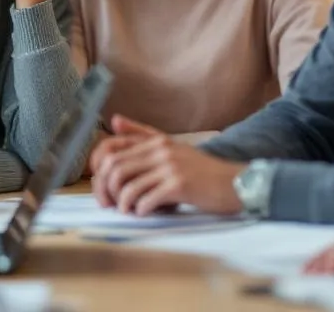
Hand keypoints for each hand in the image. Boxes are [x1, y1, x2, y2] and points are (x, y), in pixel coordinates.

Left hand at [92, 116, 243, 215]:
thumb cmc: (202, 171)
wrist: (236, 183)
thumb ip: (143, 135)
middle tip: (109, 204)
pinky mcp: (179, 185)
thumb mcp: (173, 147)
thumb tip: (114, 120)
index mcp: (155, 141)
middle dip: (105, 189)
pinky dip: (140, 209)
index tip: (100, 183)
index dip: (97, 167)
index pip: (110, 147)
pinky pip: (146, 199)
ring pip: (127, 185)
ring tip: (127, 210)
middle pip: (114, 167)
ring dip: (122, 203)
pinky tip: (144, 212)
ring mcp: (170, 167)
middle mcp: (160, 150)